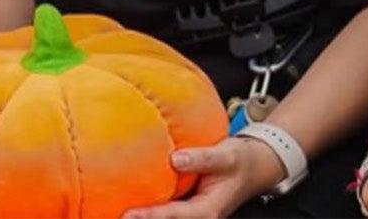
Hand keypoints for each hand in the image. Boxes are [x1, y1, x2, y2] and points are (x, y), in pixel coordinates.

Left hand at [121, 137, 283, 217]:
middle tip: (116, 217)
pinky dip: (150, 212)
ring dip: (145, 218)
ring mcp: (191, 216)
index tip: (129, 215)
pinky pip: (166, 213)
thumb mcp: (227, 155)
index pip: (175, 216)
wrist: (253, 167)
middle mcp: (198, 217)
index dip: (152, 217)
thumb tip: (177, 159)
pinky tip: (131, 207)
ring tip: (115, 214)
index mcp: (207, 210)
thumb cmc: (240, 161)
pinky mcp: (185, 209)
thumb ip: (203, 158)